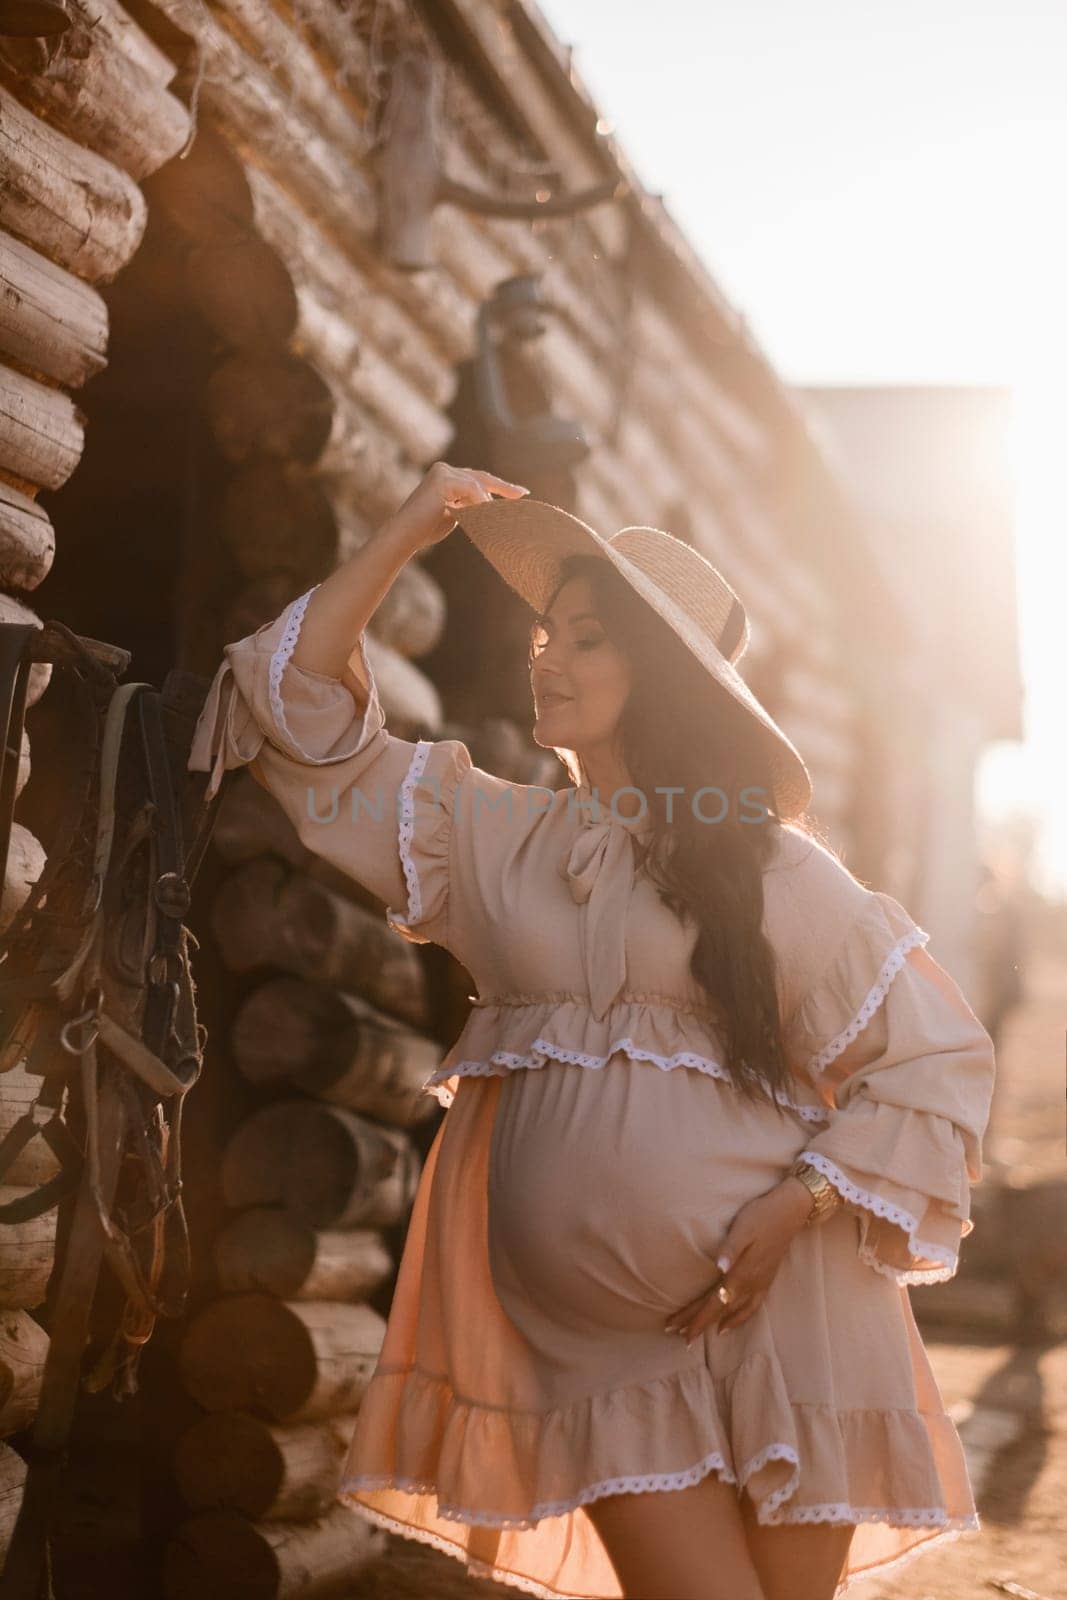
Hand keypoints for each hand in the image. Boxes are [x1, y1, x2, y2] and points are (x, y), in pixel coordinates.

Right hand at [388, 460, 528, 551]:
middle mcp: (444, 469)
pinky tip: (486, 514)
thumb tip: (490, 509)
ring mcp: (443, 471)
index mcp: (446, 474)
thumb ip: (468, 506)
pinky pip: (471, 490)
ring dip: (489, 503)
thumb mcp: (454, 514)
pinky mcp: (443, 479)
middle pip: (481, 477)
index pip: (477, 479)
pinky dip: (480, 503)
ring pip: (477, 485)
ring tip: (498, 518)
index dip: (499, 486)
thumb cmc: (427, 530)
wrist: (405, 535)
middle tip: (523, 494)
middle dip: (504, 487)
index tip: (519, 493)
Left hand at [663, 1177, 813, 1342]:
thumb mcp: (743, 1228)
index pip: (713, 1302)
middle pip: (719, 1310)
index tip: (676, 1330)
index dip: (695, 1318)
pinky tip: (727, 1325)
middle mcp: (750, 1284)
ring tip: (697, 1334)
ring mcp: (759, 1284)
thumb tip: (718, 1268)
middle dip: (698, 1324)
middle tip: (678, 1336)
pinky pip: (751, 1308)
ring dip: (714, 1323)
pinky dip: (738, 1320)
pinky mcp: (766, 1281)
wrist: (789, 1212)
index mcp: (741, 1273)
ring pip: (733, 1312)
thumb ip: (730, 1249)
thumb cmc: (760, 1216)